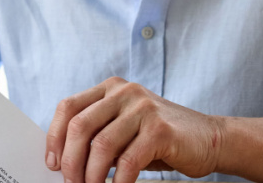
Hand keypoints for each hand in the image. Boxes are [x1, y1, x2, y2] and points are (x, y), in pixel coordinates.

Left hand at [45, 77, 221, 182]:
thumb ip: (99, 134)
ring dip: (91, 177)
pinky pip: (128, 161)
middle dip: (70, 162)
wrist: (210, 139)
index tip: (52, 164)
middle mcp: (124, 92)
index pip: (68, 107)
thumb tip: (63, 162)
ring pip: (101, 146)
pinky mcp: (160, 130)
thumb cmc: (161, 139)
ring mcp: (143, 108)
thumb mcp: (125, 128)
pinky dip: (118, 182)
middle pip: (80, 126)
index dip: (54, 137)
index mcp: (111, 88)